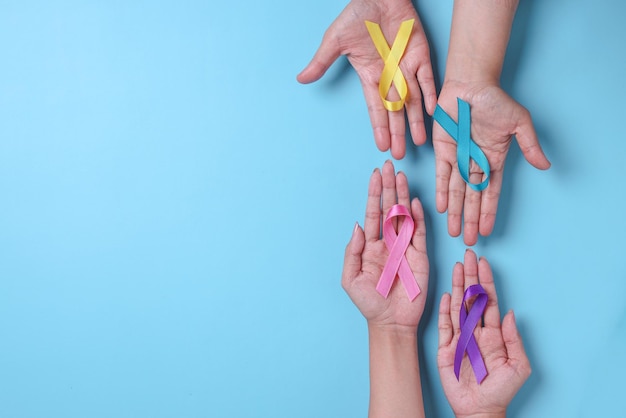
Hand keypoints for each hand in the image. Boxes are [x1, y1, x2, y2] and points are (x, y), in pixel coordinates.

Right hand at [297, 0, 435, 158]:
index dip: (379, 127)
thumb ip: (322, 62)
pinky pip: (427, 78)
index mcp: (370, 77)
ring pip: (413, 100)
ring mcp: (406, 67)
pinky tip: (431, 112)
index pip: (376, 108)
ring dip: (416, 121)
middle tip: (400, 155)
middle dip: (398, 133)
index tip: (381, 146)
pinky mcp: (421, 55)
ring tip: (419, 142)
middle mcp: (390, 77)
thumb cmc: (357, 16)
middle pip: (395, 111)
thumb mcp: (335, 40)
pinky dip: (430, 94)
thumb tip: (301, 79)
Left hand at [341, 160, 428, 330]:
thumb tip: (357, 224)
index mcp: (371, 244)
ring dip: (403, 196)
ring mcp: (405, 247)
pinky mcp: (420, 256)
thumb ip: (352, 251)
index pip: (373, 213)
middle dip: (389, 187)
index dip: (374, 194)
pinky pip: (420, 233)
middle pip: (389, 208)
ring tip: (401, 176)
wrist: (390, 323)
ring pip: (404, 215)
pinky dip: (418, 217)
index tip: (375, 174)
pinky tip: (414, 202)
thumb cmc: (369, 302)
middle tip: (389, 165)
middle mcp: (388, 241)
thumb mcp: (351, 278)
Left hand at [433, 82, 550, 244]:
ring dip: (456, 211)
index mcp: (494, 158)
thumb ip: (530, 145)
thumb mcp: (519, 123)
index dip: (488, 211)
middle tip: (468, 240)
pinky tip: (441, 208)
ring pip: (456, 190)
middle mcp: (475, 162)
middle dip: (470, 219)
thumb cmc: (496, 101)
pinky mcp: (442, 149)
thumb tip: (546, 166)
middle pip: (472, 197)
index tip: (486, 231)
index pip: (491, 191)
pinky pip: (442, 174)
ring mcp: (458, 156)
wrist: (471, 83)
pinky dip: (441, 190)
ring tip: (455, 231)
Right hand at [437, 249, 530, 417]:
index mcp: (493, 334)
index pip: (488, 301)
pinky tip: (447, 293)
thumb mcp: (518, 366)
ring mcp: (459, 338)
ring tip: (457, 267)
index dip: (486, 282)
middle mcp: (475, 331)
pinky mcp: (445, 347)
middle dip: (471, 276)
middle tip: (468, 255)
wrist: (480, 409)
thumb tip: (508, 313)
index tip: (484, 263)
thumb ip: (514, 339)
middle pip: (471, 298)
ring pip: (457, 306)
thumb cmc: (501, 390)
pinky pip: (445, 325)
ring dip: (458, 286)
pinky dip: (445, 309)